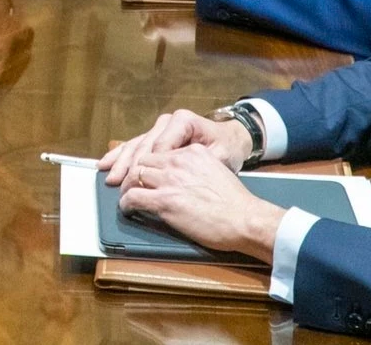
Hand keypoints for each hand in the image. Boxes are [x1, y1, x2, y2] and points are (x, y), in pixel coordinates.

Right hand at [100, 108, 253, 183]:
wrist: (234, 140)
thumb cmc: (228, 149)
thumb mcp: (220, 157)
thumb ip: (195, 164)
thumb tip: (172, 176)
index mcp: (183, 122)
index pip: (159, 147)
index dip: (147, 167)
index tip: (140, 185)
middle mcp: (169, 121)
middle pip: (143, 145)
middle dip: (128, 165)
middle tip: (116, 183)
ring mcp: (161, 128)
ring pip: (136, 144)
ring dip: (121, 161)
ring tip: (107, 175)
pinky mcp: (158, 136)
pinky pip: (136, 145)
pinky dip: (121, 155)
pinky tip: (107, 163)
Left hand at [117, 144, 284, 262]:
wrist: (244, 219)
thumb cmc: (236, 203)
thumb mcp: (217, 171)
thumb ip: (198, 169)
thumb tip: (186, 181)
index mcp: (192, 152)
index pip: (160, 151)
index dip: (149, 162)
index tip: (145, 171)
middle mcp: (178, 161)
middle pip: (144, 160)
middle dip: (135, 171)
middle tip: (130, 183)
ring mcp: (170, 180)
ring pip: (135, 175)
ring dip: (128, 185)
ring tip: (127, 195)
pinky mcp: (164, 201)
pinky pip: (133, 197)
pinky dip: (126, 203)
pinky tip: (127, 209)